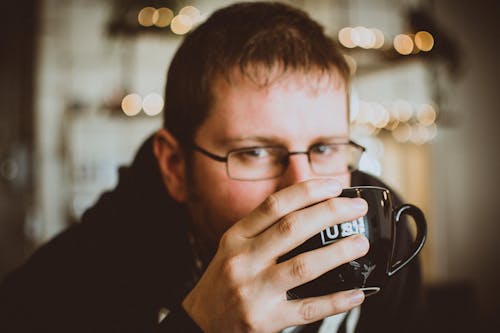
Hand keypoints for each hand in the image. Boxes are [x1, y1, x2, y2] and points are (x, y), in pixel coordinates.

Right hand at [182, 179, 368, 332]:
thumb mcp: (233, 247)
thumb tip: (309, 211)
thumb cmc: (222, 281)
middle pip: (292, 228)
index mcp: (236, 237)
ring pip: (303, 266)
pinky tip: (355, 293)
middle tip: (356, 207)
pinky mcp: (264, 320)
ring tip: (360, 243)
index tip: (334, 185)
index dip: (307, 191)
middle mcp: (243, 260)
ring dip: (338, 253)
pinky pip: (307, 309)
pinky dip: (335, 301)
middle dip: (330, 213)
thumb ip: (262, 229)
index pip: (274, 205)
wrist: (200, 324)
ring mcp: (254, 291)